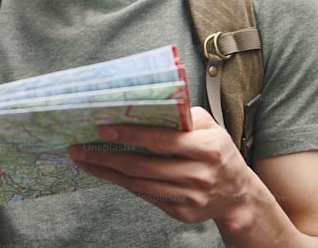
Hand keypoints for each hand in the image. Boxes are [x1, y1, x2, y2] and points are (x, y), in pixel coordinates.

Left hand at [68, 106, 251, 225]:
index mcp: (207, 148)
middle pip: (143, 166)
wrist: (237, 194)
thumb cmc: (218, 151)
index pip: (161, 140)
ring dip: (108, 173)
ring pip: (139, 184)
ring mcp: (190, 197)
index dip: (130, 135)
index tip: (102, 129)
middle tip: (80, 149)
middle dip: (106, 156)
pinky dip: (124, 184)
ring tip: (85, 161)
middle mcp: (199, 175)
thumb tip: (145, 105)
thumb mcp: (210, 126)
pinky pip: (145, 196)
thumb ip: (182, 115)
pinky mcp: (181, 212)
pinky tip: (107, 173)